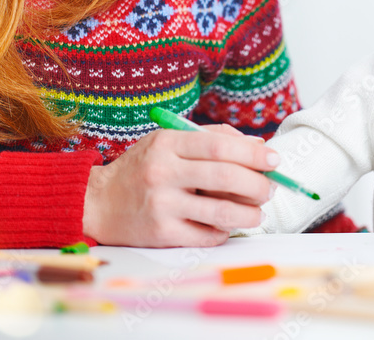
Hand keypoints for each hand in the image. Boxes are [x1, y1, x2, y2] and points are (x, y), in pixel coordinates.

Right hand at [82, 124, 279, 246]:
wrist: (98, 201)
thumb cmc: (144, 167)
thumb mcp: (170, 141)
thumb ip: (213, 138)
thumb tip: (260, 148)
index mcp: (168, 143)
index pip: (220, 146)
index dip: (254, 154)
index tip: (275, 160)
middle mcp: (163, 172)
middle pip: (226, 178)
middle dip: (258, 185)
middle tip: (270, 189)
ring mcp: (161, 205)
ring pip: (222, 212)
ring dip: (249, 214)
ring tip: (256, 213)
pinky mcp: (161, 234)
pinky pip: (207, 235)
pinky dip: (224, 231)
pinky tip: (226, 226)